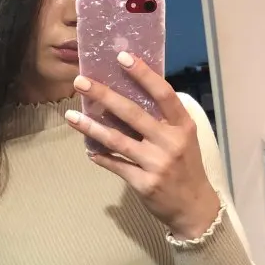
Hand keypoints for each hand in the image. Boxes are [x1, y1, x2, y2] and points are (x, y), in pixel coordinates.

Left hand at [66, 54, 221, 239]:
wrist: (194, 207)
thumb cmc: (186, 167)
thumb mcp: (184, 139)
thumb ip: (162, 120)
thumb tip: (127, 96)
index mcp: (182, 125)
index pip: (163, 93)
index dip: (143, 74)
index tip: (122, 57)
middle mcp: (170, 142)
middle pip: (132, 113)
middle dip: (104, 95)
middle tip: (81, 82)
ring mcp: (157, 164)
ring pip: (117, 140)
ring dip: (91, 127)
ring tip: (71, 116)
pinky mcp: (144, 183)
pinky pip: (116, 165)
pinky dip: (100, 156)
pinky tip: (88, 149)